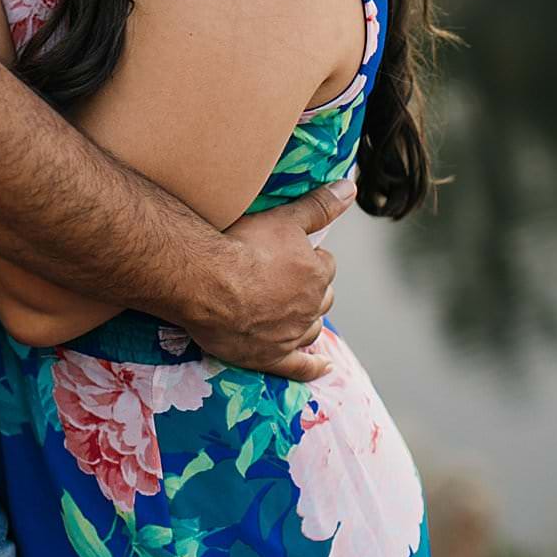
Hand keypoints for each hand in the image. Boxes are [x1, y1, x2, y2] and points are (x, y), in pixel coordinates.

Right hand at [186, 179, 356, 380]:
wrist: (207, 282)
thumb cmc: (243, 246)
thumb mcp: (284, 218)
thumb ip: (319, 205)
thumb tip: (350, 188)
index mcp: (316, 274)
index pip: (325, 264)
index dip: (309, 257)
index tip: (290, 252)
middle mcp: (309, 307)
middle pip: (322, 297)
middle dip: (311, 288)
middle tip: (286, 278)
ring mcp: (291, 335)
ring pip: (312, 328)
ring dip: (308, 319)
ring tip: (295, 311)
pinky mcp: (271, 357)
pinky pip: (300, 368)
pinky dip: (313, 368)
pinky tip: (323, 368)